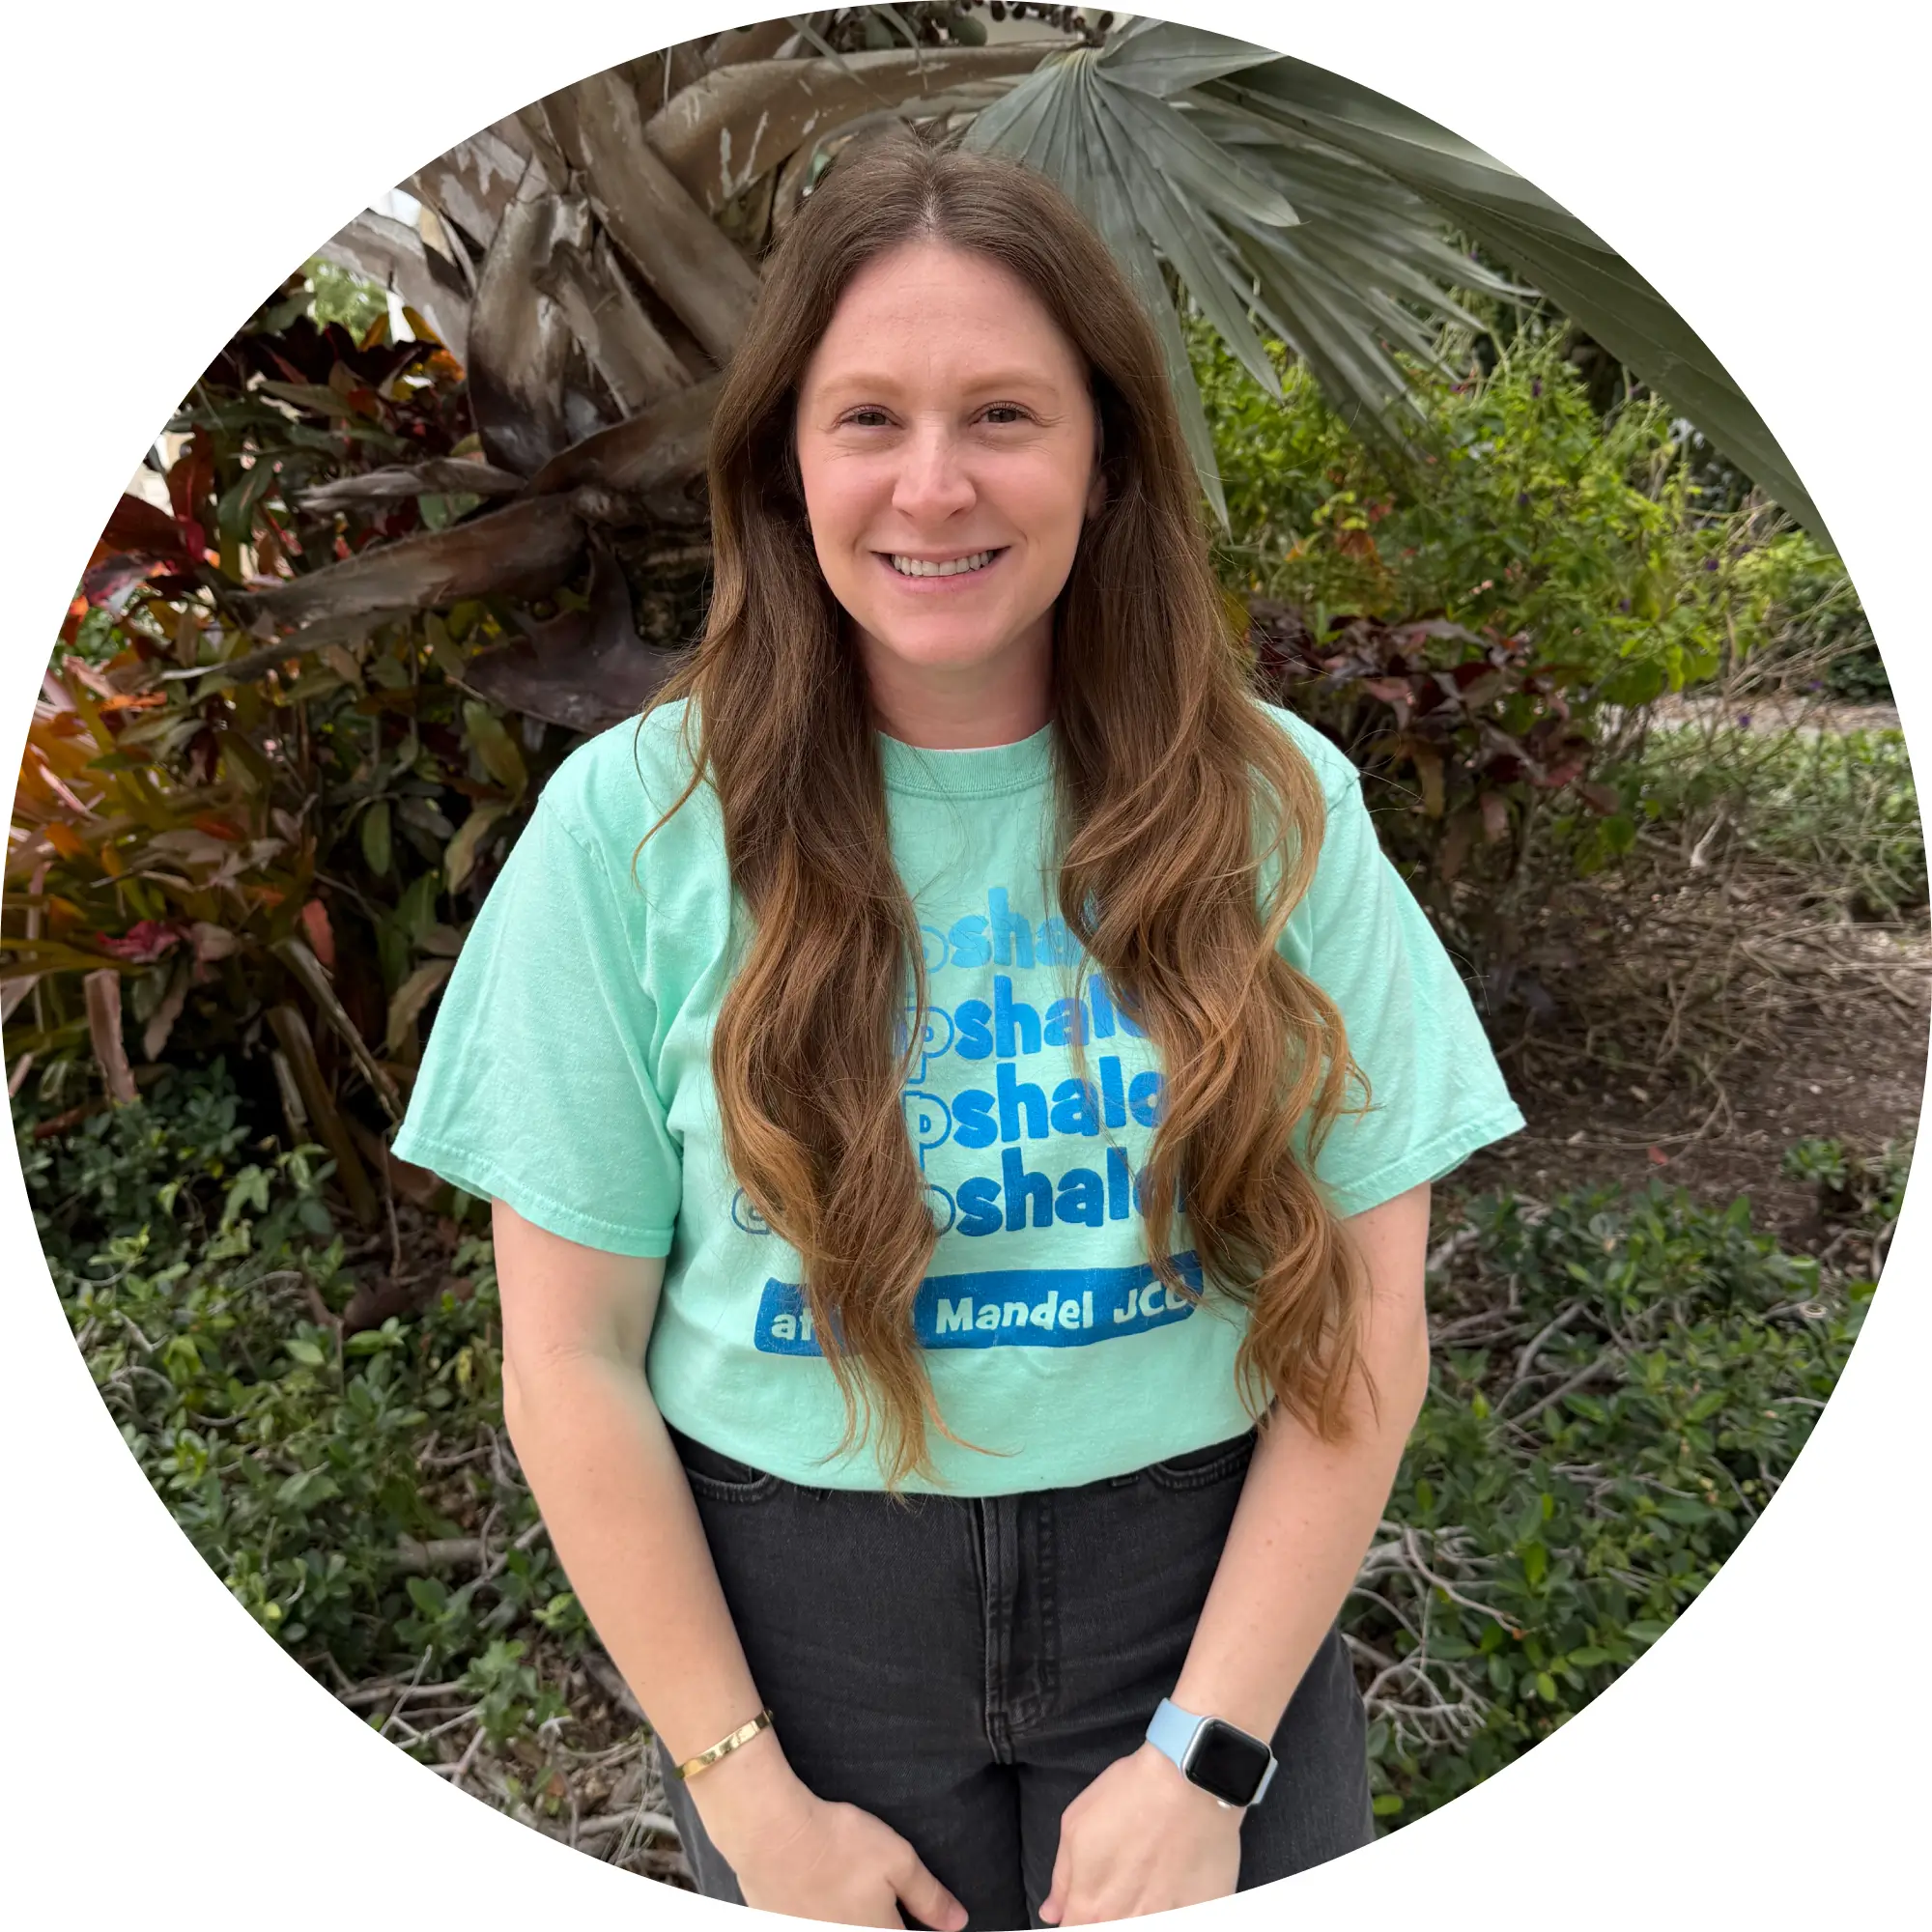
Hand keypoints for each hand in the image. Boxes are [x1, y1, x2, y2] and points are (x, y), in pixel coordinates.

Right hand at [716, 1769, 967, 1929]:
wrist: (773, 1835)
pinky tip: (823, 1895)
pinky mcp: (786, 1928)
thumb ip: (929, 1896)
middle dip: (885, 1919)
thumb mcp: (897, 1860)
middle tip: (881, 1897)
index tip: (915, 1916)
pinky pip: (817, 1925)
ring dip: (854, 1916)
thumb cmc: (839, 1844)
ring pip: (846, 1929)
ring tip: (849, 1889)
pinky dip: (825, 1915)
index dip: (919, 1926)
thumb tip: (957, 1923)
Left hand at [1039, 1743, 1242, 1925]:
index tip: (1084, 1907)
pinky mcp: (1200, 1911)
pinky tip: (1176, 1882)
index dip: (1077, 1919)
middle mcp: (1126, 1920)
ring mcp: (1164, 1919)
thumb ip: (1063, 1877)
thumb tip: (1053, 1910)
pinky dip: (1175, 1907)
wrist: (1189, 1780)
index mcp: (1091, 1903)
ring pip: (1143, 1926)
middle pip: (1107, 1930)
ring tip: (1148, 1877)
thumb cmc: (1132, 1794)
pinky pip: (1181, 1919)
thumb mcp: (1077, 1824)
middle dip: (1108, 1915)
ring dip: (1142, 1910)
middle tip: (1120, 1882)